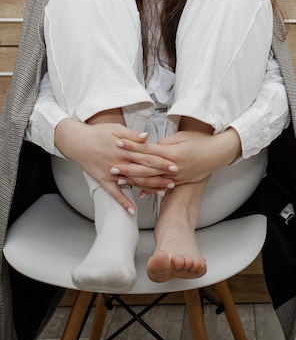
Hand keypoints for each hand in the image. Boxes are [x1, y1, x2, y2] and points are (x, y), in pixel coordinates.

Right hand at [54, 118, 176, 211]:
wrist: (77, 141)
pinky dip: (123, 202)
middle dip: (160, 176)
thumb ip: (132, 135)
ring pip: (133, 183)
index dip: (161, 161)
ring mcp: (112, 173)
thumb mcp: (116, 128)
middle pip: (144, 171)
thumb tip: (147, 137)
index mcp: (125, 149)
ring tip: (162, 192)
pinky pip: (114, 194)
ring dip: (148, 188)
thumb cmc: (97, 133)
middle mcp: (120, 162)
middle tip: (174, 181)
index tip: (174, 165)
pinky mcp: (104, 180)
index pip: (147, 156)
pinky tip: (133, 210)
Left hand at [112, 126, 241, 188]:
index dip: (131, 147)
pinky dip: (150, 190)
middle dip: (128, 168)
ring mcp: (176, 177)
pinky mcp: (179, 182)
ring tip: (120, 180)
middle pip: (145, 168)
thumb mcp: (181, 137)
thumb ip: (164, 143)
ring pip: (152, 180)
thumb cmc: (200, 141)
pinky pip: (162, 187)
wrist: (217, 154)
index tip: (118, 143)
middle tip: (112, 167)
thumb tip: (150, 146)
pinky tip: (139, 192)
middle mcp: (172, 167)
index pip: (146, 150)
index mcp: (171, 153)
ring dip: (135, 181)